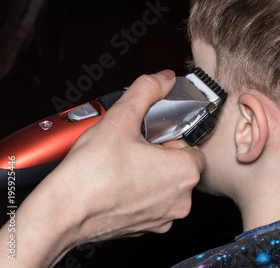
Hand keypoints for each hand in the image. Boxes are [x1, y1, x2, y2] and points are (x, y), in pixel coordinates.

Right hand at [0, 70, 204, 266]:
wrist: (62, 214)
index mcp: (186, 172)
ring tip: (122, 166)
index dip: (169, 136)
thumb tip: (164, 78)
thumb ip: (147, 91)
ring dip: (150, 173)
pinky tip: (118, 185)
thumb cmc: (91, 173)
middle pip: (179, 164)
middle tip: (132, 148)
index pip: (190, 144)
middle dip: (159, 153)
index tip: (149, 135)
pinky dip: (140, 193)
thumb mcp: (121, 118)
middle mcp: (182, 200)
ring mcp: (165, 218)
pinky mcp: (147, 228)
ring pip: (166, 185)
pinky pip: (152, 203)